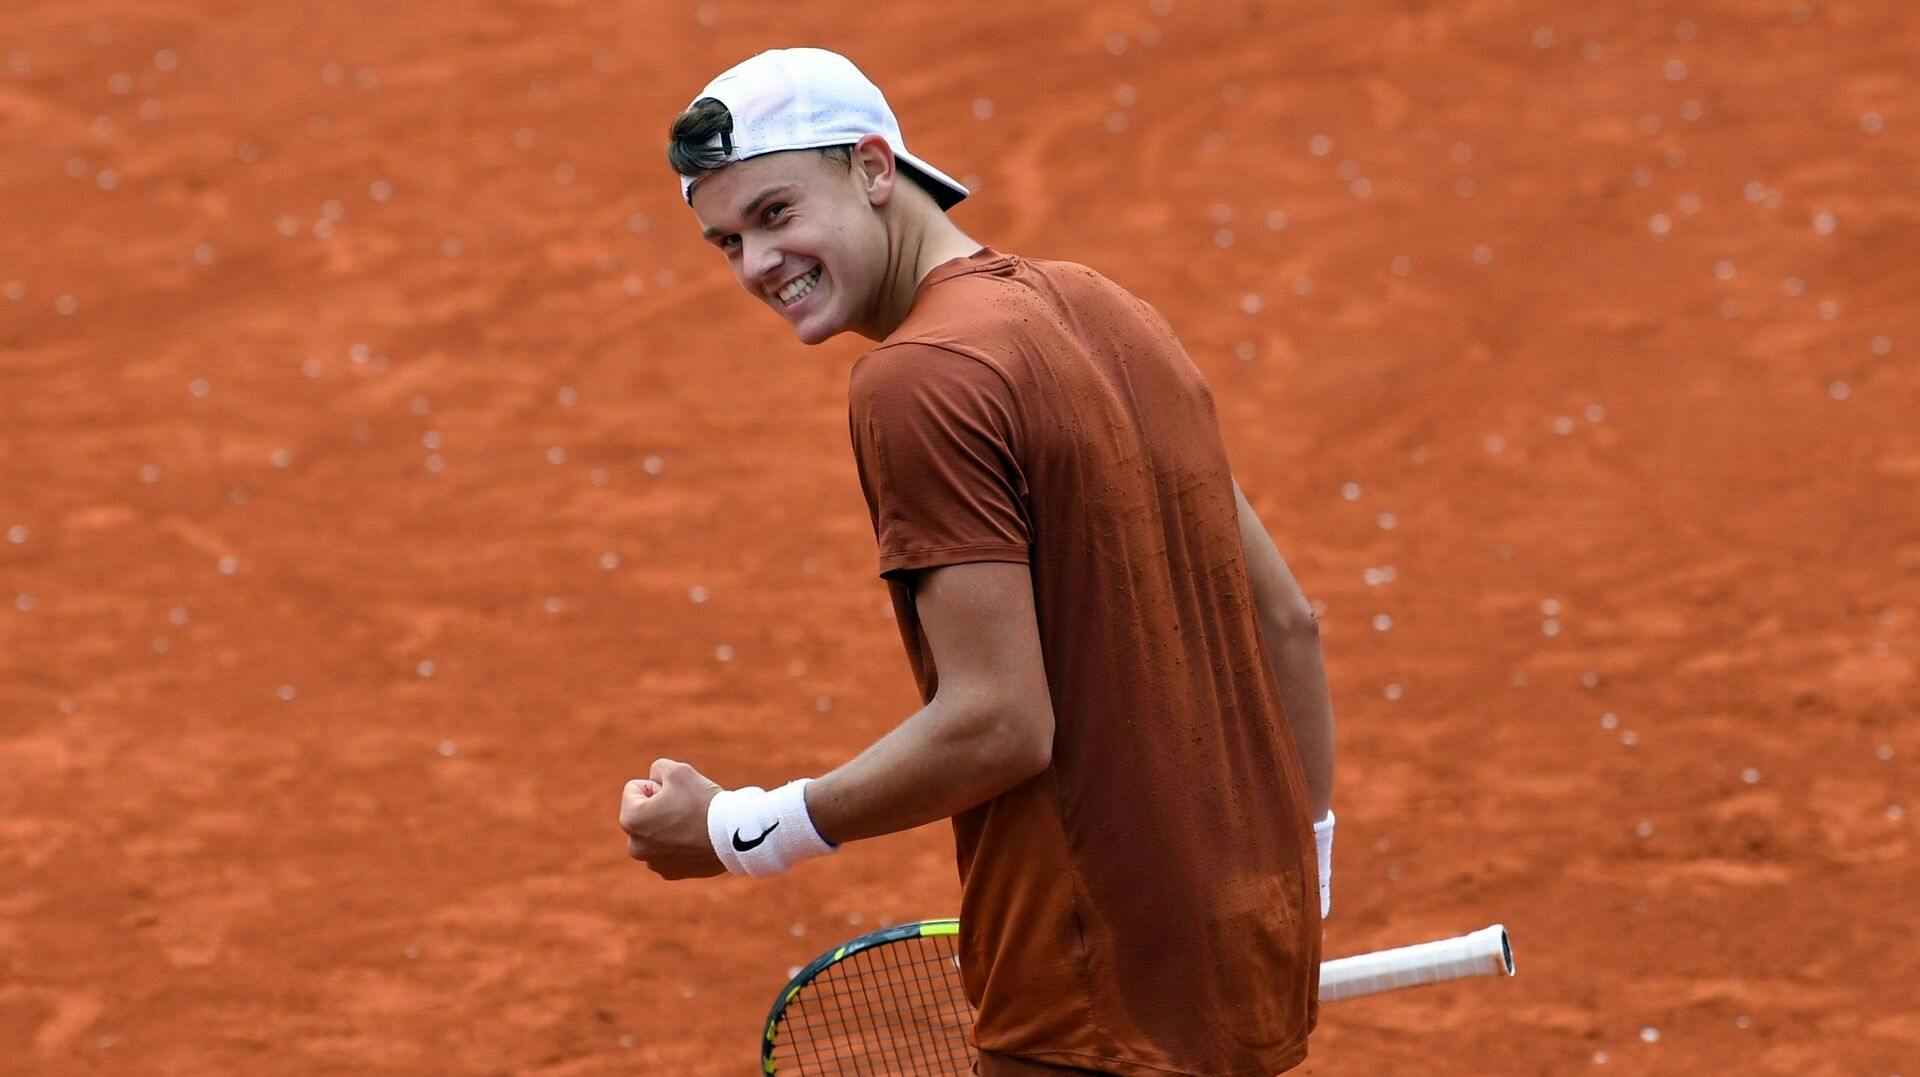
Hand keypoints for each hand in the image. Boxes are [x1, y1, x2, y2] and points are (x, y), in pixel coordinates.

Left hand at [619, 758, 724, 879]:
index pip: (634, 789)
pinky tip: (697, 841)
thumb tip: (654, 780)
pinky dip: (680, 845)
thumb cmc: (703, 801)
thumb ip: (658, 768)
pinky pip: (670, 852)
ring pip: (656, 834)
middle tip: (686, 808)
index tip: (677, 793)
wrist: (734, 835)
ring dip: (669, 827)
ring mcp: (653, 863)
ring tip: (693, 825)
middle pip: (643, 813)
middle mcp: (635, 846)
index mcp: (630, 820)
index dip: (658, 785)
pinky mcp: (671, 873)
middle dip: (659, 807)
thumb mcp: (677, 770)